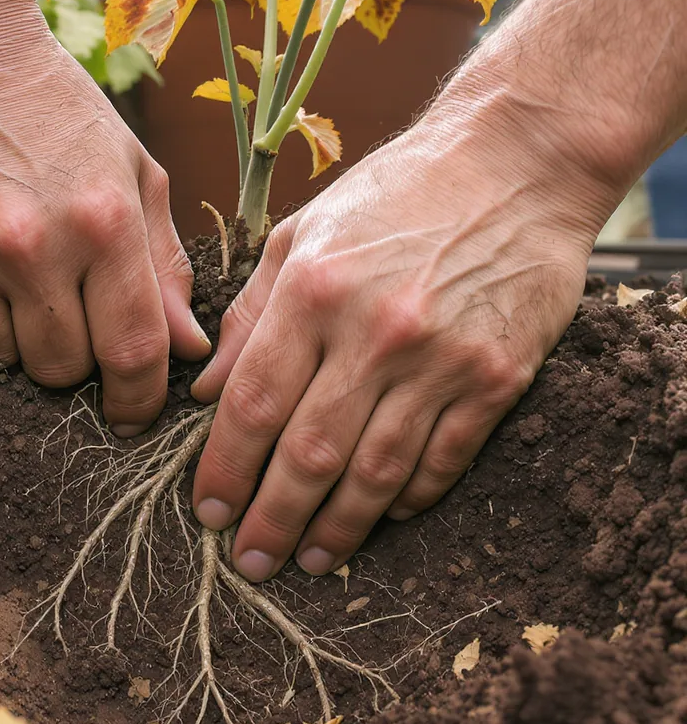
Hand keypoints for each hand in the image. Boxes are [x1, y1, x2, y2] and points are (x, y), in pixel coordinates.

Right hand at [0, 0, 209, 435]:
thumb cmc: (58, 111)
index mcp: (104, 223)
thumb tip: (188, 349)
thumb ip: (163, 265)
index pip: (133, 351)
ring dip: (18, 338)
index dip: (139, 398)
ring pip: (1, 360)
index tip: (134, 414)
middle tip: (70, 314)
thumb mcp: (134, 172)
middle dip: (76, 361)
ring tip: (20, 279)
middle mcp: (33, 246)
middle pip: (62, 370)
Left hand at [191, 112, 609, 580]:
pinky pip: (443, 460)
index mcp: (314, 291)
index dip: (225, 468)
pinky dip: (408, 498)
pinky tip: (382, 517)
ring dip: (337, 527)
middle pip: (309, 455)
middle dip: (271, 519)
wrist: (517, 162)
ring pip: (376, 472)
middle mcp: (374, 332)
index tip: (208, 510)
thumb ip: (250, 314)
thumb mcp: (303, 234)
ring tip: (308, 561)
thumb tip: (207, 392)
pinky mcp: (496, 377)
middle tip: (250, 562)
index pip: (253, 403)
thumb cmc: (395, 192)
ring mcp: (441, 360)